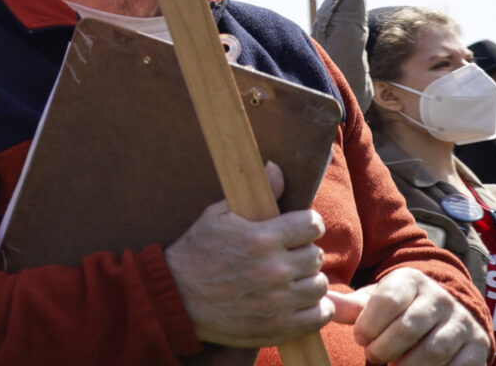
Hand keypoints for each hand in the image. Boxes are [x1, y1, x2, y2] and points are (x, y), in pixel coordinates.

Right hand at [164, 163, 335, 346]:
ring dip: (307, 280)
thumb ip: (254, 195)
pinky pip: (318, 315)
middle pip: (316, 255)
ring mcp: (278, 300)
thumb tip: (277, 168)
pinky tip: (298, 301)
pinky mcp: (279, 326)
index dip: (306, 224)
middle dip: (303, 252)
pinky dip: (313, 308)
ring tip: (290, 279)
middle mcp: (273, 269)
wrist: (175, 297)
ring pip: (319, 285)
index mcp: (260, 238)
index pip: (312, 224)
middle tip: (288, 256)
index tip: (297, 230)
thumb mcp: (217, 216)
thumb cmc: (196, 253)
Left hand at [328, 268, 486, 364]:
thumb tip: (322, 302)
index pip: (388, 300)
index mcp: (411, 281)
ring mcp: (462, 323)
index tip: (360, 338)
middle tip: (372, 357)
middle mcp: (440, 299)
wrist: (448, 313)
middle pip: (409, 327)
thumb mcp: (376, 301)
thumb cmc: (401, 310)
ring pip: (433, 350)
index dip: (369, 324)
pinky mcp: (478, 346)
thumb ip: (351, 306)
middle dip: (384, 348)